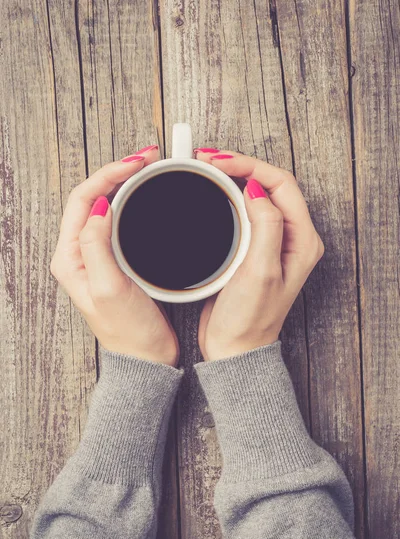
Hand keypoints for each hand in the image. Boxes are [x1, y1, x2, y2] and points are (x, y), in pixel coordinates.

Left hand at [50, 147, 179, 366]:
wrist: (146, 359)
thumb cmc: (129, 332)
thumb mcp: (109, 288)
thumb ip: (98, 246)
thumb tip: (100, 207)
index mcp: (70, 258)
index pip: (83, 200)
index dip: (108, 175)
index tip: (137, 163)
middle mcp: (79, 254)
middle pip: (92, 198)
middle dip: (117, 172)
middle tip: (147, 158)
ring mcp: (98, 257)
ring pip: (106, 207)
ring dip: (125, 184)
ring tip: (148, 169)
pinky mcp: (116, 262)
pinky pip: (120, 222)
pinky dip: (133, 203)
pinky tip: (147, 198)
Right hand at [195, 150, 323, 360]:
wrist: (234, 348)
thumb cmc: (249, 319)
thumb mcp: (260, 272)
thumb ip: (264, 226)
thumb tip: (255, 189)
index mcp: (301, 240)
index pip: (281, 184)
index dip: (250, 166)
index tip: (218, 162)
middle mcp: (290, 238)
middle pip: (271, 184)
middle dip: (241, 166)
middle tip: (208, 159)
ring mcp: (271, 244)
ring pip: (257, 196)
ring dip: (233, 178)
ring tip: (208, 168)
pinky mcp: (253, 250)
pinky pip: (244, 213)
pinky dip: (227, 198)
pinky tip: (212, 193)